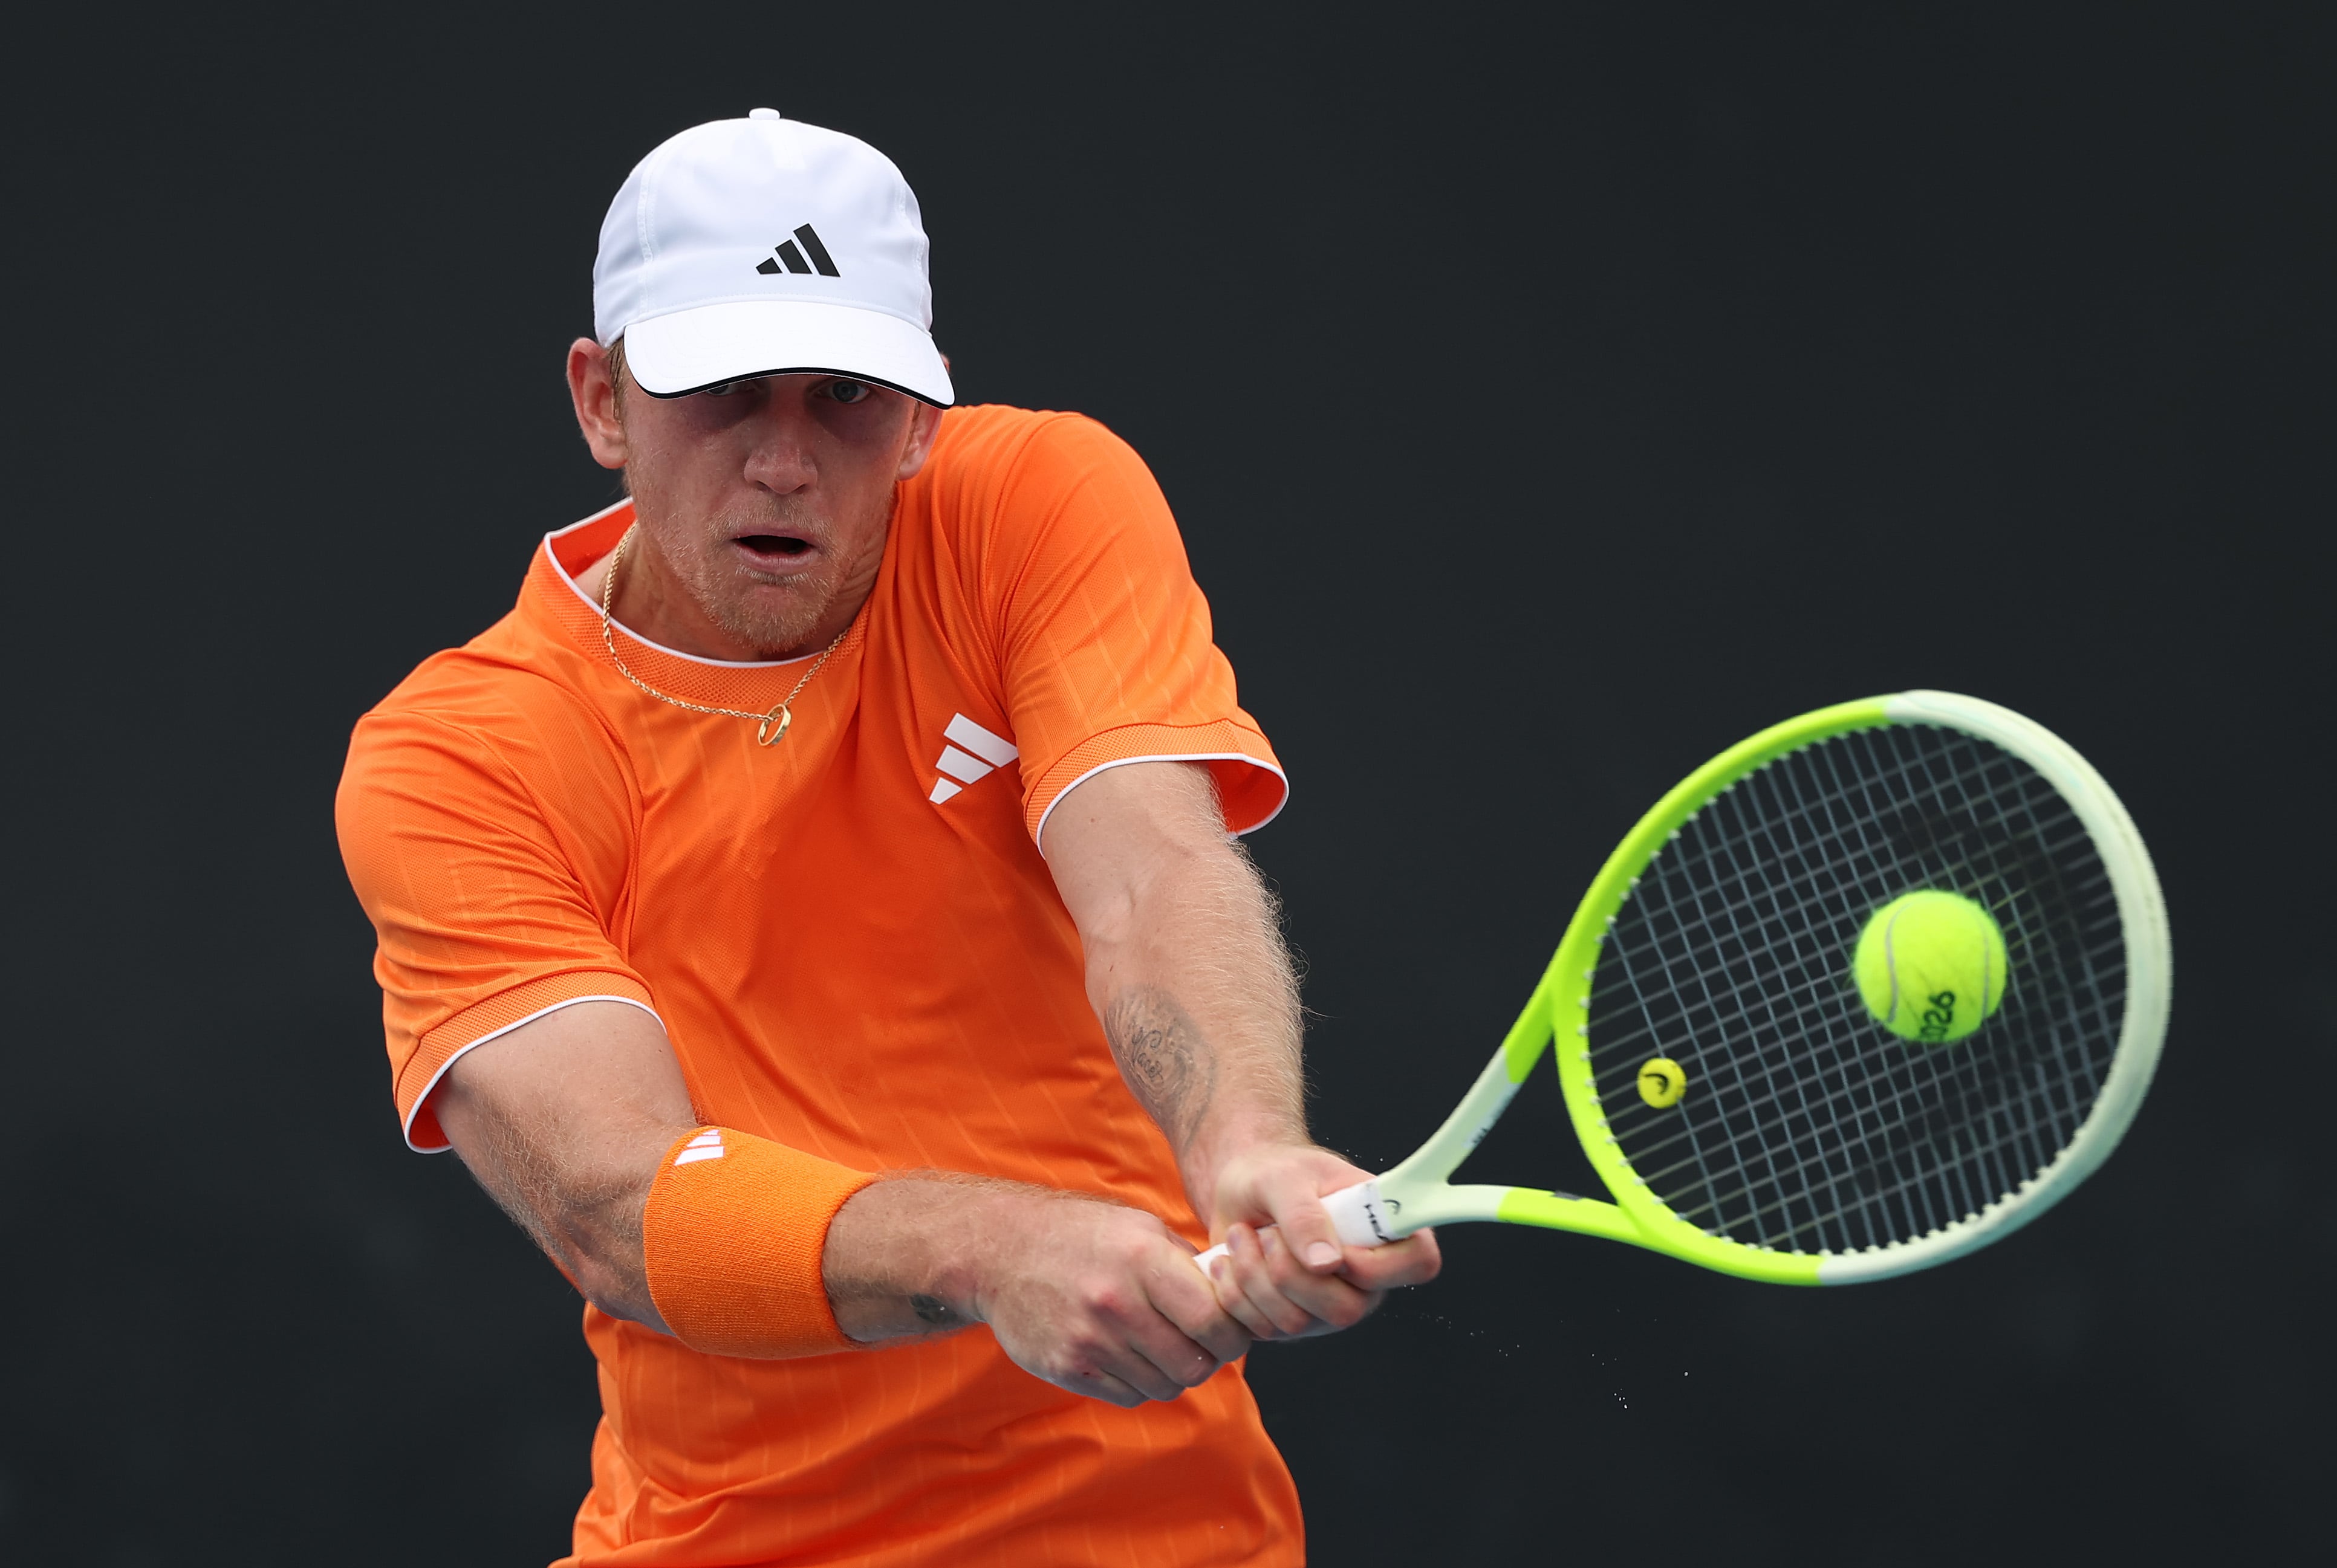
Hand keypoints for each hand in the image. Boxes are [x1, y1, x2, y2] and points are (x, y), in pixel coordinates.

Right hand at [966, 1189, 1255, 1407]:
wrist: (1000, 1251)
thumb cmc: (1081, 1235)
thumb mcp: (1138, 1227)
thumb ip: (1187, 1263)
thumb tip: (1237, 1297)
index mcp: (1142, 1259)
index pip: (1214, 1319)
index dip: (1234, 1333)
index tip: (1230, 1330)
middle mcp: (1116, 1303)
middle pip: (1195, 1364)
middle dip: (1207, 1358)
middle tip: (1198, 1343)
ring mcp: (1089, 1340)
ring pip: (1164, 1386)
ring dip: (1172, 1372)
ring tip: (1158, 1345)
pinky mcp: (1067, 1368)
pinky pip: (1129, 1396)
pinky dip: (1138, 1382)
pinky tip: (1126, 1354)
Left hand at [1203, 1143, 1442, 1340]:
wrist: (1239, 1191)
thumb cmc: (1273, 1173)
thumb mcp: (1283, 1177)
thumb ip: (1304, 1215)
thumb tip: (1327, 1264)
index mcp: (1385, 1230)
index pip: (1419, 1262)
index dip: (1377, 1267)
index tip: (1333, 1249)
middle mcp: (1366, 1277)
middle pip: (1347, 1309)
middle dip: (1290, 1272)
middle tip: (1267, 1232)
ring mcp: (1329, 1305)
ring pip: (1297, 1322)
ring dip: (1254, 1276)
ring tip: (1243, 1237)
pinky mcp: (1292, 1322)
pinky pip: (1263, 1330)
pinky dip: (1234, 1293)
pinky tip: (1231, 1260)